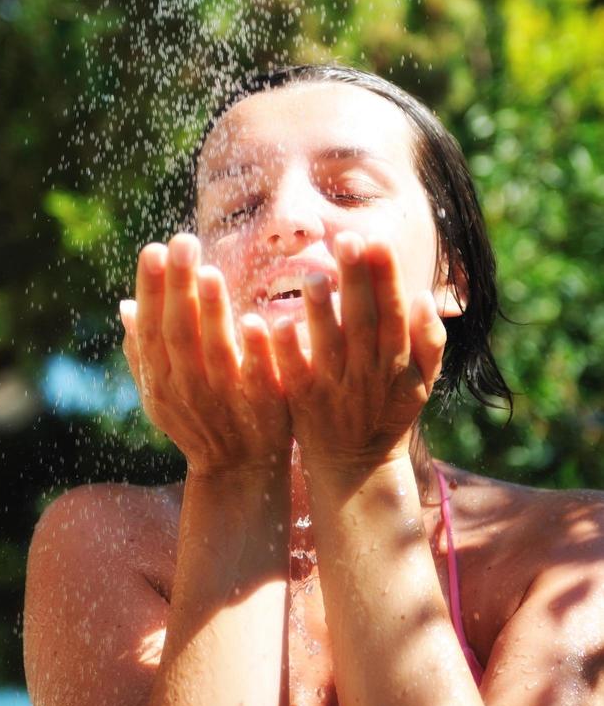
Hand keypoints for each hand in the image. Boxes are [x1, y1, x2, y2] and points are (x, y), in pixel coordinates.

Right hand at [119, 234, 290, 477]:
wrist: (238, 472)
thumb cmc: (201, 417)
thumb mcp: (163, 389)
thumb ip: (145, 351)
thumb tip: (124, 305)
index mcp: (160, 380)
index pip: (151, 327)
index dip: (152, 289)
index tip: (155, 248)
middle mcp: (185, 390)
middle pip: (178, 334)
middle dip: (179, 287)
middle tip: (184, 241)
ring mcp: (223, 401)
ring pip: (214, 353)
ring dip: (211, 313)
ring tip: (212, 272)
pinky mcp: (262, 410)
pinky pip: (257, 378)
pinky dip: (256, 352)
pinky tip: (257, 321)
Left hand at [270, 232, 445, 471]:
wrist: (357, 466)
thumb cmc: (388, 412)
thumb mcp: (421, 381)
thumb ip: (429, 341)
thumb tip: (425, 297)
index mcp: (396, 359)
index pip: (394, 310)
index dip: (386, 276)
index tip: (377, 239)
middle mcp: (368, 371)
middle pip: (363, 320)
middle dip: (357, 280)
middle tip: (347, 239)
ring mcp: (335, 386)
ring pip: (330, 345)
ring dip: (323, 312)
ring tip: (315, 276)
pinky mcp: (303, 401)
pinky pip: (294, 373)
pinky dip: (286, 350)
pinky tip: (275, 323)